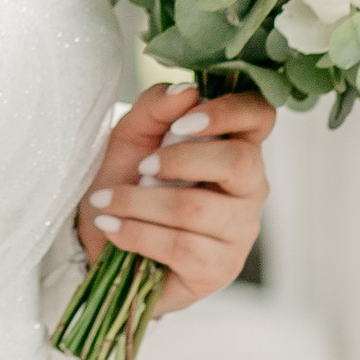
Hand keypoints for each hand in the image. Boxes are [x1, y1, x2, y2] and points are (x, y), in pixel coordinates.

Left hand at [75, 85, 272, 315]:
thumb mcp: (131, 136)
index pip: (260, 116)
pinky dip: (137, 234)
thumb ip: (156, 107)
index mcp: (234, 145)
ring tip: (106, 203)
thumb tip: (188, 91)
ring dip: (140, 203)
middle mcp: (248, 188)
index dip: (231, 112)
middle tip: (141, 167)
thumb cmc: (126, 183)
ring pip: (198, 208)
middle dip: (179, 161)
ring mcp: (240, 231)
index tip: (183, 122)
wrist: (100, 243)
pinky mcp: (220, 268)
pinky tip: (113, 228)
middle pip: (239, 162)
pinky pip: (182, 247)